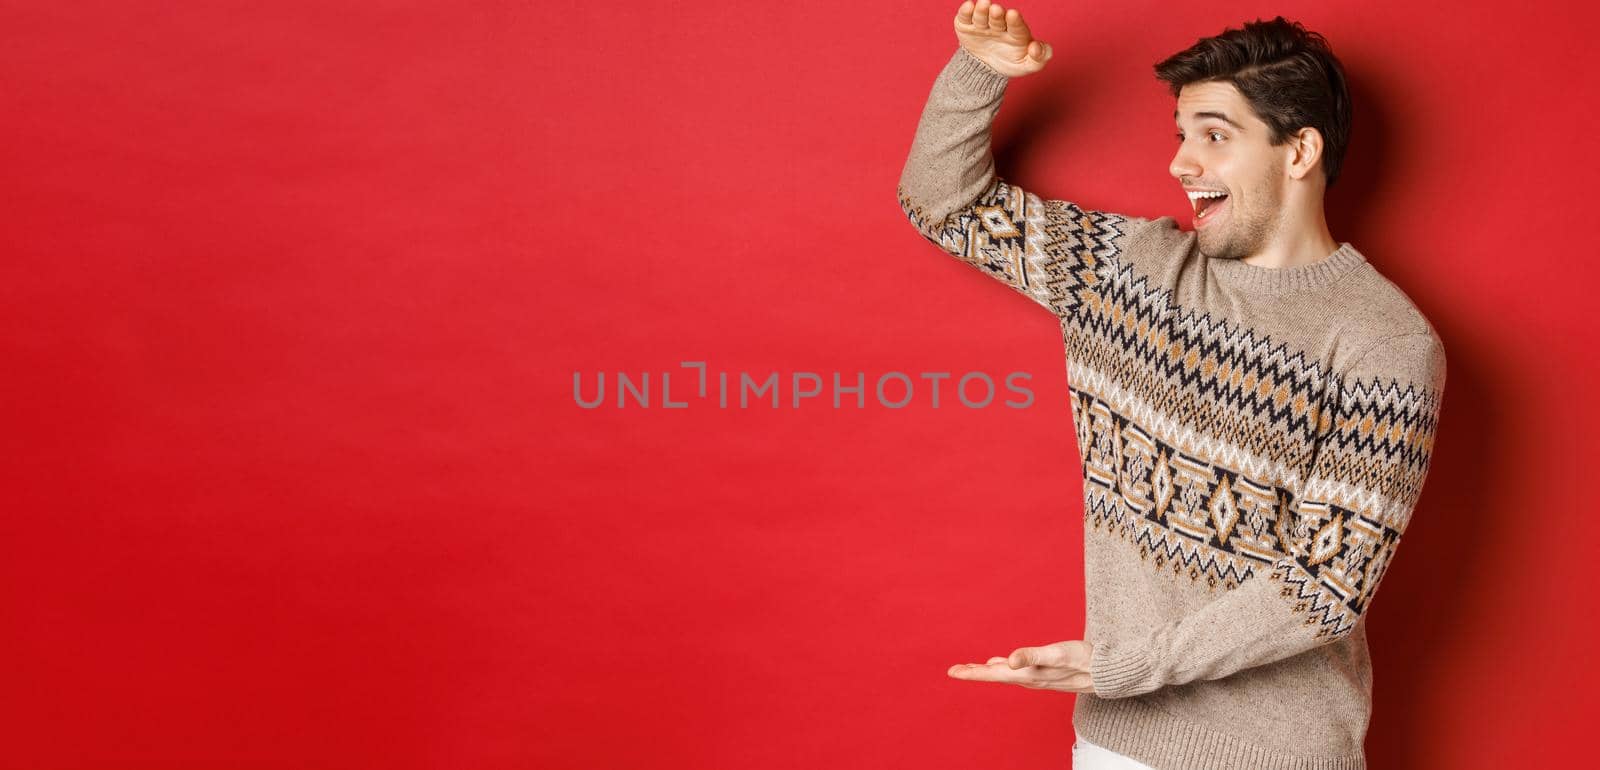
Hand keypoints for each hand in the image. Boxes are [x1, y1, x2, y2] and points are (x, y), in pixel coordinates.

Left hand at [947, 640, 1094, 692]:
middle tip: (954, 670)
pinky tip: (1003, 663)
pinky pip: (1019, 671)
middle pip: (996, 677)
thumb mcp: (1057, 655)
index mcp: (1027, 675)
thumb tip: (1009, 661)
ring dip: (988, 671)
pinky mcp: (1046, 672)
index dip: (972, 673)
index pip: (993, 675)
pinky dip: (1006, 666)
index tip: (952, 672)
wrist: (1106, 672)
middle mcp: (1029, 679)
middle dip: (974, 673)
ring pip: (1006, 675)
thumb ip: (1032, 656)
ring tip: (972, 668)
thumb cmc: (1083, 660)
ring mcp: (1037, 677)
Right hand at [953, 0, 1052, 77]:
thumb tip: (1036, 47)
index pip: (1017, 25)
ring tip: (983, 5)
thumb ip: (1039, 59)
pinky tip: (968, 6)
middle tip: (996, 9)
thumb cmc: (1010, 63)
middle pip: (998, 18)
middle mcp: (1000, 25)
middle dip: (996, 14)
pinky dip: (966, 12)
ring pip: (982, 16)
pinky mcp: (967, 26)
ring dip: (981, 10)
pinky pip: (965, 18)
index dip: (1015, 20)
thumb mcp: (1027, 66)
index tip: (1013, 14)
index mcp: (1016, 32)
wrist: (985, 71)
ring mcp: (982, 25)